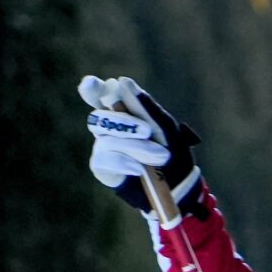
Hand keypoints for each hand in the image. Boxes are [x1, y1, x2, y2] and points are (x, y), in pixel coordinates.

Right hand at [78, 76, 204, 215]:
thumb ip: (146, 107)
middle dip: (126, 123)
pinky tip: (139, 169)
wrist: (179, 189)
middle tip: (148, 131)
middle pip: (101, 116)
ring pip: (106, 138)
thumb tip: (122, 81)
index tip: (92, 84)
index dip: (92, 89)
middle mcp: (110, 128)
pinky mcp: (103, 167)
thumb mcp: (167, 130)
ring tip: (161, 157)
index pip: (101, 95)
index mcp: (125, 112)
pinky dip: (123, 162)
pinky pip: (103, 159)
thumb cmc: (174, 155)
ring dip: (135, 146)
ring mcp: (104, 147)